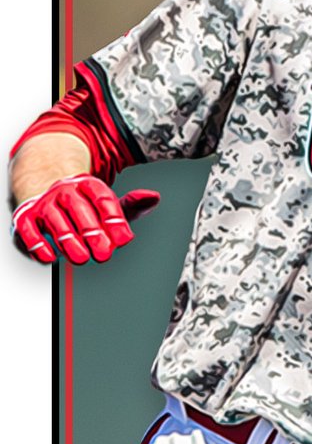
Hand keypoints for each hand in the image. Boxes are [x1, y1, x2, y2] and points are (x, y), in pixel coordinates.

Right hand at [11, 174, 159, 264]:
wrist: (47, 201)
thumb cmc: (84, 209)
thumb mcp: (108, 206)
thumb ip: (131, 205)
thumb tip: (153, 197)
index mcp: (88, 185)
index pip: (102, 198)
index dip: (114, 218)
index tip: (124, 239)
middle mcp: (65, 191)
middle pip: (79, 209)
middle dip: (92, 232)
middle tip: (104, 253)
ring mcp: (44, 204)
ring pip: (56, 221)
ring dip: (68, 241)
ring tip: (82, 258)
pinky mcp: (25, 219)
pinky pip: (29, 231)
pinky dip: (39, 245)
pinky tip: (51, 258)